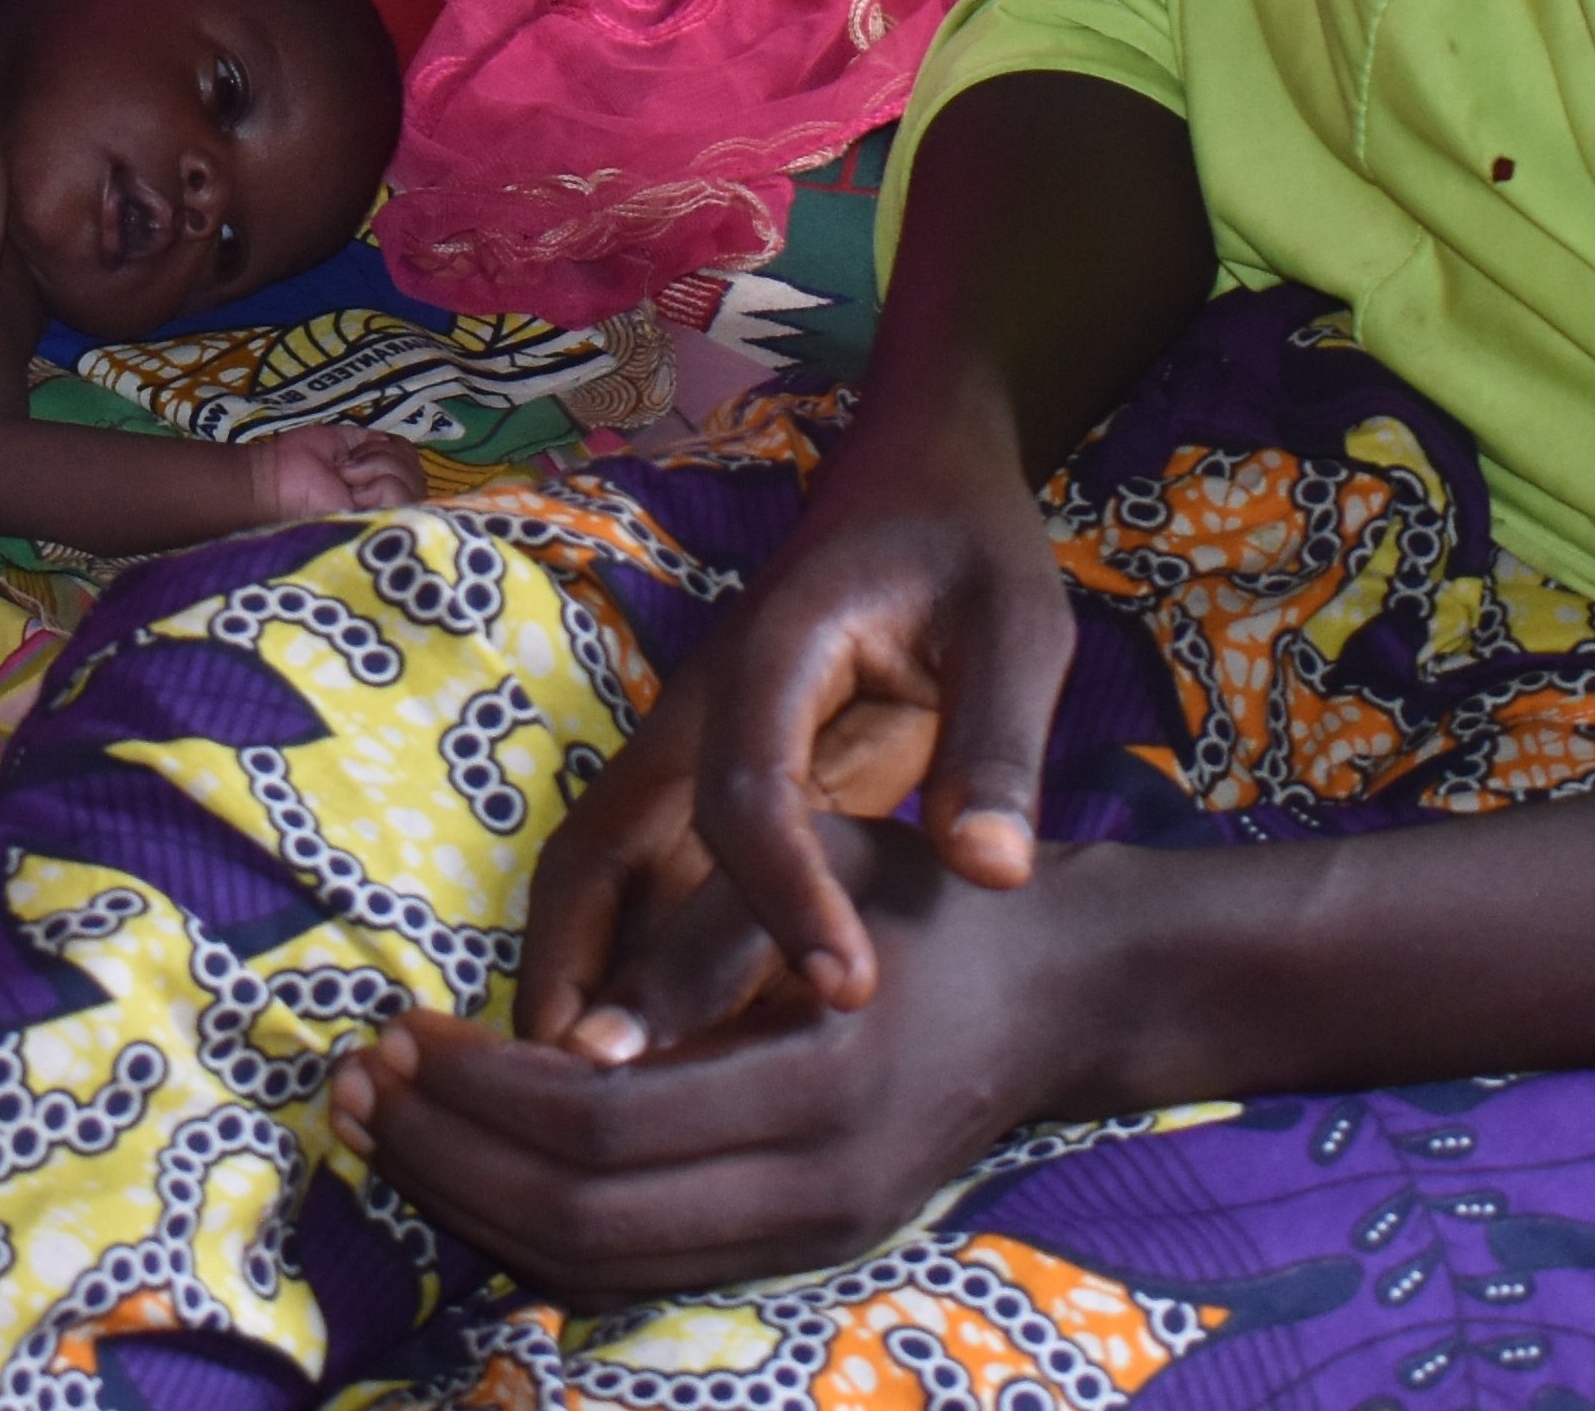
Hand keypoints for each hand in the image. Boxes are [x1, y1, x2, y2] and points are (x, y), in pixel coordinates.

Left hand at [248, 423, 433, 518]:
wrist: (272, 480)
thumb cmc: (297, 461)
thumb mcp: (341, 441)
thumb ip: (373, 443)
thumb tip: (395, 444)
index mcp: (378, 486)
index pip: (413, 462)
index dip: (393, 450)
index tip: (355, 454)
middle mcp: (388, 506)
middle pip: (417, 471)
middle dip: (381, 457)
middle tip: (344, 469)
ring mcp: (385, 520)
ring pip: (413, 481)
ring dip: (376, 468)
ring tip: (344, 479)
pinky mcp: (379, 529)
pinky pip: (401, 494)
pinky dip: (376, 482)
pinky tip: (350, 491)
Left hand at [333, 821, 1105, 1299]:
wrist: (1059, 990)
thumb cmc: (923, 900)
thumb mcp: (820, 867)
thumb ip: (699, 946)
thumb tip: (562, 1043)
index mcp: (817, 1089)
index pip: (603, 1127)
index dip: (482, 1091)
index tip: (400, 1030)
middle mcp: (815, 1196)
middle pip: (583, 1223)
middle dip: (449, 1160)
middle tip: (356, 1084)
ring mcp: (809, 1241)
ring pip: (601, 1268)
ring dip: (474, 1205)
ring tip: (383, 1128)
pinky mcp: (797, 1253)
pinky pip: (639, 1273)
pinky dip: (537, 1231)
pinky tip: (468, 1168)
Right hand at [515, 412, 1069, 1043]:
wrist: (915, 479)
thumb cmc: (965, 545)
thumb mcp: (1016, 623)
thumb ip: (998, 741)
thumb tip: (992, 877)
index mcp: (770, 659)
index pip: (744, 794)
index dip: (784, 898)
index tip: (847, 990)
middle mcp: (698, 716)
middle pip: (598, 853)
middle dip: (579, 974)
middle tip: (597, 1104)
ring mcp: (689, 755)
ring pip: (604, 884)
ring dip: (589, 986)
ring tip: (603, 1115)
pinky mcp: (710, 791)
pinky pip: (653, 894)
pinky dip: (638, 974)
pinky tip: (670, 1067)